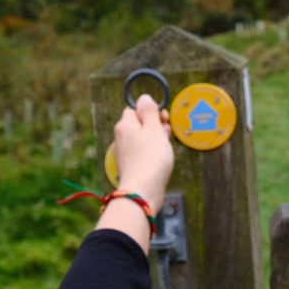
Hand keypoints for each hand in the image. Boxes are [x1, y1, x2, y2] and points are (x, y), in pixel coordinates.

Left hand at [113, 94, 173, 213]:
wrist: (143, 191)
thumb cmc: (150, 158)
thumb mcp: (154, 129)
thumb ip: (149, 112)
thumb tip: (144, 98)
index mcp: (125, 125)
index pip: (135, 109)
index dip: (150, 112)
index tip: (163, 119)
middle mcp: (122, 138)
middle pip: (140, 124)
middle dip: (156, 127)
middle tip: (166, 134)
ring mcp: (126, 153)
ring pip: (143, 140)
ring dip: (156, 141)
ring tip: (165, 149)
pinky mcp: (132, 166)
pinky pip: (143, 153)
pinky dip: (153, 154)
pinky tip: (161, 161)